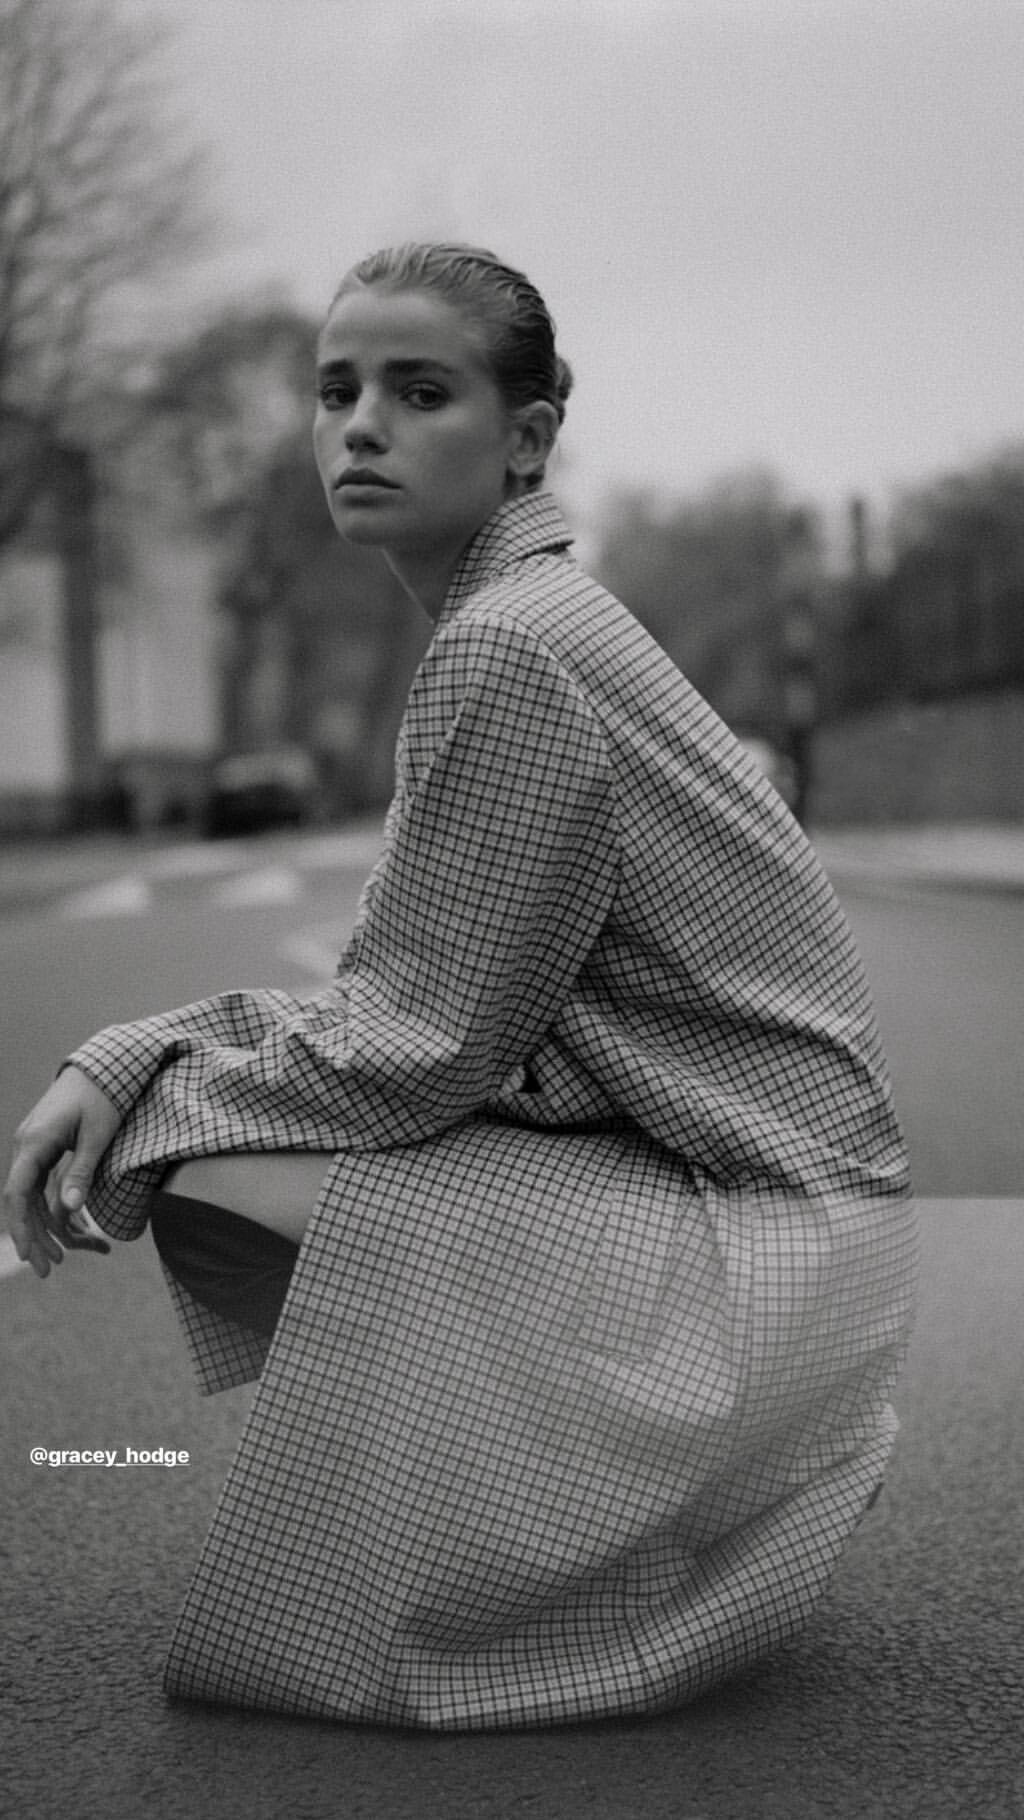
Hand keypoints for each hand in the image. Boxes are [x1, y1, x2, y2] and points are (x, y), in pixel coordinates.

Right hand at [4, 1066, 120, 1276]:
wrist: (101, 1066)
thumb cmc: (102, 1096)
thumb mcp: (97, 1135)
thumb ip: (82, 1172)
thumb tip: (69, 1210)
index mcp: (34, 1143)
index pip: (17, 1192)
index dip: (21, 1226)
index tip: (30, 1255)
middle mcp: (26, 1147)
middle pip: (21, 1202)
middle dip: (35, 1237)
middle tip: (50, 1271)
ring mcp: (32, 1149)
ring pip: (30, 1198)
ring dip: (45, 1228)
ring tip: (64, 1258)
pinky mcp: (43, 1151)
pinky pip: (41, 1187)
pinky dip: (52, 1209)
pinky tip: (71, 1230)